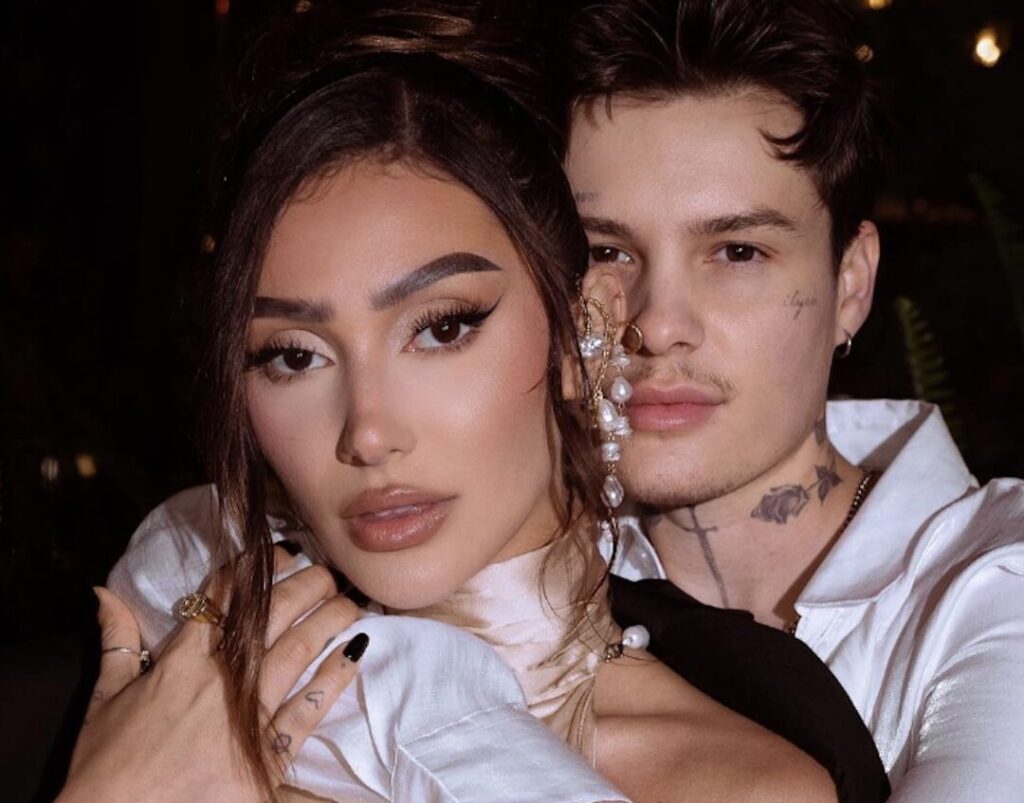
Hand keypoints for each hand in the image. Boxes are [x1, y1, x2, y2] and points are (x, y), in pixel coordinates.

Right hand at [57, 549, 364, 802]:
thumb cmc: (105, 766)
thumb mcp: (102, 699)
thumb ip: (115, 641)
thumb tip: (104, 592)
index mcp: (181, 661)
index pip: (223, 600)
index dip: (254, 570)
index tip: (281, 550)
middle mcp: (223, 678)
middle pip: (273, 617)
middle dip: (305, 586)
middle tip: (327, 570)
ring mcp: (250, 714)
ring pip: (299, 651)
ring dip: (328, 620)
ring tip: (349, 599)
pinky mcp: (269, 754)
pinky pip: (310, 708)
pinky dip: (335, 677)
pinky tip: (356, 651)